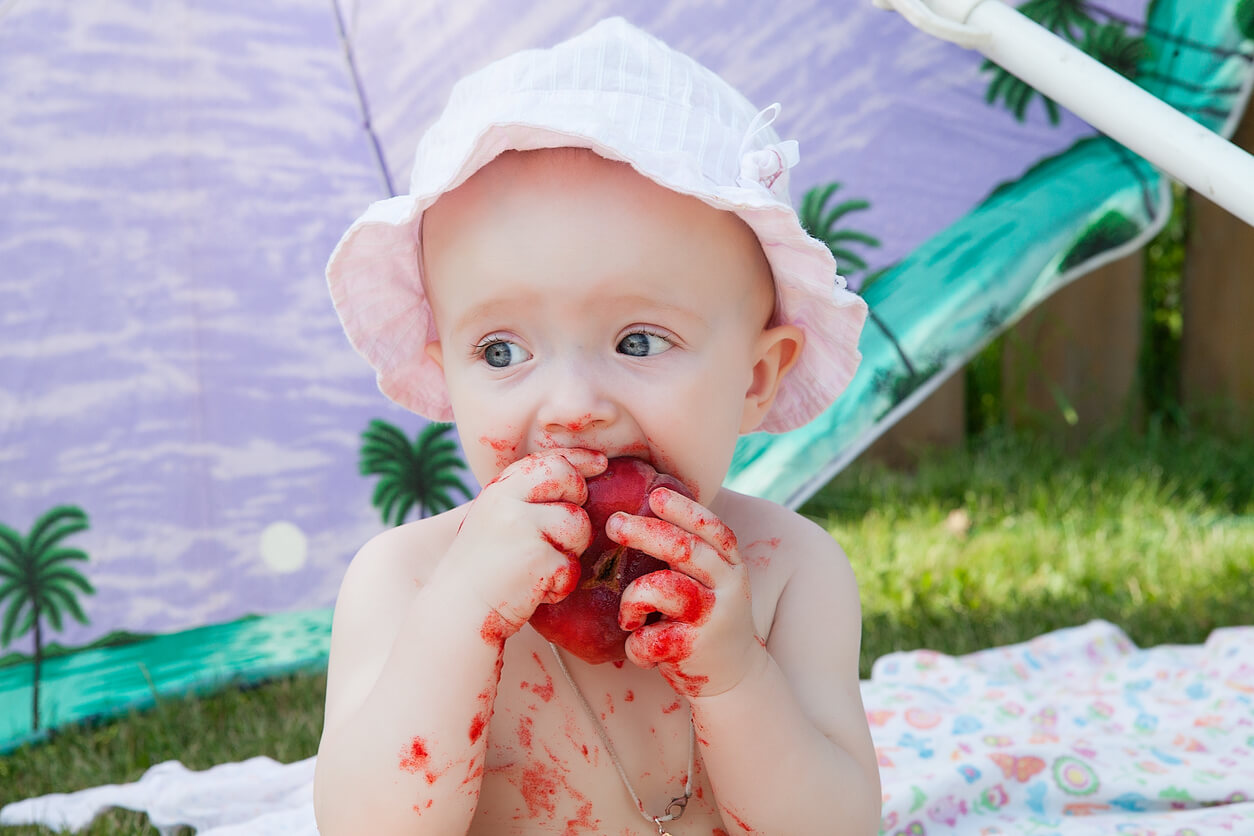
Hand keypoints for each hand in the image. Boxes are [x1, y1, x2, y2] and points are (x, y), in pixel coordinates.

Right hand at [430, 449, 606, 641]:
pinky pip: (571, 565)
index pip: (547, 459)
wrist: (457, 612)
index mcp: (498, 490)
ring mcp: (521, 527)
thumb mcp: (497, 522)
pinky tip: (535, 591)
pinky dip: (560, 584)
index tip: (601, 463)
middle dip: (579, 503)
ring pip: (579, 524)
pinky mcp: (537, 558)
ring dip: (571, 552)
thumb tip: (576, 476)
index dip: (579, 459)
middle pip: (568, 479)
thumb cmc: (484, 570)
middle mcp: (506, 500)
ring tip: (542, 568)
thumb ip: (526, 500)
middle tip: (563, 532)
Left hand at [610, 488, 767, 697]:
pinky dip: (635, 645)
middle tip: (614, 523)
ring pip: (661, 588)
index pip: (712, 529)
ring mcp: (713, 618)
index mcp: (730, 565)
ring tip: (630, 617)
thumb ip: (688, 555)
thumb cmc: (705, 620)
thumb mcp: (709, 583)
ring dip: (633, 599)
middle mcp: (728, 587)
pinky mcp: (694, 649)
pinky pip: (648, 637)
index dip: (684, 509)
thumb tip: (644, 511)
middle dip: (645, 531)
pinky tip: (642, 651)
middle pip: (683, 549)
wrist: (736, 677)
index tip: (656, 495)